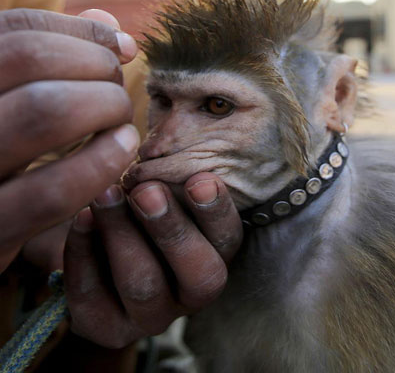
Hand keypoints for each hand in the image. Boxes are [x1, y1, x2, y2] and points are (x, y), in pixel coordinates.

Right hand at [0, 8, 139, 272]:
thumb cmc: (2, 160)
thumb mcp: (15, 105)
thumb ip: (55, 63)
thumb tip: (114, 29)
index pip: (12, 31)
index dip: (80, 32)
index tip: (123, 46)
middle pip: (28, 56)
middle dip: (94, 64)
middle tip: (118, 86)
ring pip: (45, 110)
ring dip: (105, 105)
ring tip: (122, 119)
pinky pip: (54, 190)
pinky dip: (102, 163)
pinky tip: (123, 150)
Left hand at [64, 173, 242, 347]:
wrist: (93, 256)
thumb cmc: (137, 213)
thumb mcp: (159, 195)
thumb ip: (169, 182)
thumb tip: (165, 153)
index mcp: (214, 257)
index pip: (228, 239)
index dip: (216, 212)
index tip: (199, 179)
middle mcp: (191, 294)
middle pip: (199, 272)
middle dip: (173, 229)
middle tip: (147, 190)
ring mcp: (151, 318)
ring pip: (144, 284)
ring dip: (124, 235)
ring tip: (105, 195)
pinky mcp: (107, 328)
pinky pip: (93, 295)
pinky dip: (84, 252)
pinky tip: (80, 218)